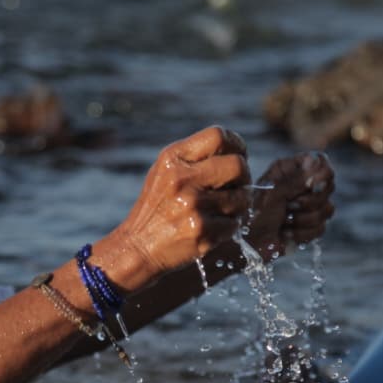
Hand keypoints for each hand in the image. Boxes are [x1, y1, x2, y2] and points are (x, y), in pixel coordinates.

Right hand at [109, 126, 250, 284]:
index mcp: (172, 158)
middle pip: (238, 166)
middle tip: (236, 188)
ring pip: (242, 197)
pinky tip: (213, 228)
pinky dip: (229, 227)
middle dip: (244, 178)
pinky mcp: (202, 230)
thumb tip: (240, 155)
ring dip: (238, 206)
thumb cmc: (158, 208)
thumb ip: (197, 159)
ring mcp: (192, 205)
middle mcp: (182, 178)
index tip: (239, 156)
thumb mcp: (166, 172)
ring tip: (220, 211)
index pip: (218, 136)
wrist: (138, 247)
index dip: (237, 145)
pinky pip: (234, 223)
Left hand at [243, 152, 335, 261]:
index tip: (309, 185)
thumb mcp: (273, 193)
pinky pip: (321, 228)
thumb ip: (298, 179)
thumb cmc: (253, 214)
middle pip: (328, 187)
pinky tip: (285, 233)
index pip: (321, 162)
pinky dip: (302, 234)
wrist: (246, 244)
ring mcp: (307, 205)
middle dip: (308, 202)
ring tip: (283, 221)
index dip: (320, 175)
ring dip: (302, 220)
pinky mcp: (309, 225)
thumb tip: (318, 162)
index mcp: (290, 169)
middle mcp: (301, 184)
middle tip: (287, 206)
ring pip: (327, 210)